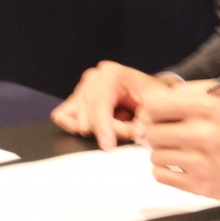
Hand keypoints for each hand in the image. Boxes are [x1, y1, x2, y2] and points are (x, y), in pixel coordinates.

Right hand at [51, 61, 172, 149]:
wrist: (148, 93)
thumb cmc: (152, 96)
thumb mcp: (156, 105)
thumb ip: (146, 119)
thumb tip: (136, 133)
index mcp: (111, 73)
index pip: (100, 104)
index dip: (105, 127)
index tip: (109, 146)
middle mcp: (93, 77)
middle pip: (90, 118)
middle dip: (111, 131)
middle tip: (130, 129)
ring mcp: (81, 88)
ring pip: (79, 124)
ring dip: (101, 131)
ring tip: (120, 123)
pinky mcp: (73, 100)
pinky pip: (63, 118)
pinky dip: (78, 128)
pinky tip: (99, 127)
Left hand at [136, 80, 219, 202]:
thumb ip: (194, 91)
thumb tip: (162, 98)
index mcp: (208, 108)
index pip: (156, 107)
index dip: (149, 111)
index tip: (154, 116)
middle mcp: (202, 134)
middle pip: (152, 133)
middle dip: (154, 133)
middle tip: (163, 135)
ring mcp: (200, 162)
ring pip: (155, 156)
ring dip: (161, 152)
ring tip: (175, 151)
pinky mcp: (199, 185)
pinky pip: (161, 176)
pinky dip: (164, 171)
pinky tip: (177, 166)